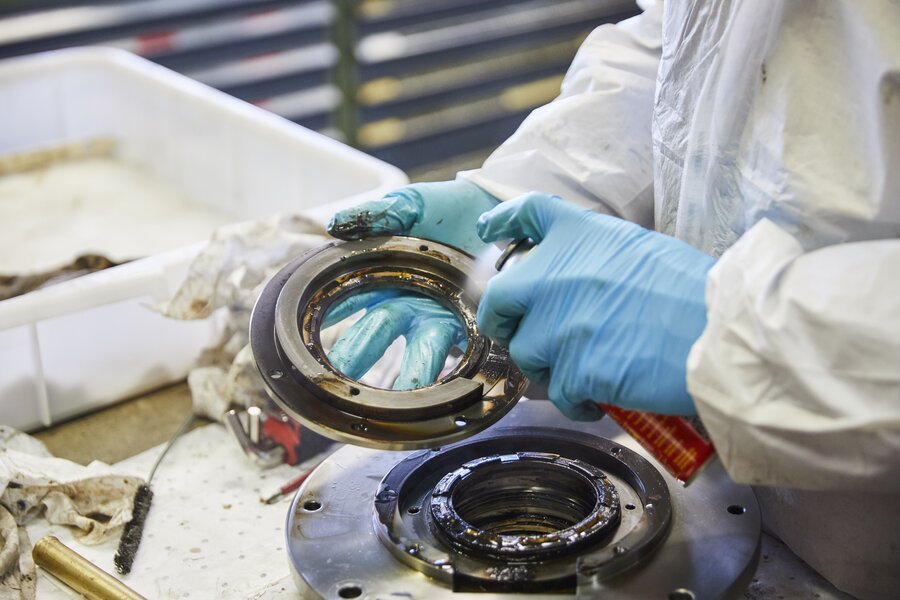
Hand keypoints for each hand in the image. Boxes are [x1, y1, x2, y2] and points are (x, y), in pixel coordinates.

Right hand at [325, 180, 497, 388]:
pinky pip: (463, 354)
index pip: (348, 300)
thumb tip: (337, 223)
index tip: (305, 337)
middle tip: (339, 384)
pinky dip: (457, 374)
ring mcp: (439, 317)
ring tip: (400, 398)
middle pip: (375, 335)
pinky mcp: (473, 324)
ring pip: (419, 353)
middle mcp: (408, 305)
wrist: (499, 211)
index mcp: (385, 276)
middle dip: (357, 359)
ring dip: (409, 376)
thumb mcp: (411, 204)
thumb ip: (378, 212)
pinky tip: (450, 393)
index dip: (329, 317)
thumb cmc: (450, 208)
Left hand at [476, 192, 714, 417]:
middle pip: (498, 299)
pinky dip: (575, 401)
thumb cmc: (694, 292)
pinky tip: (598, 400)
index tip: (489, 231)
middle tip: (523, 334)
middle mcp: (555, 274)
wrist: (719, 331)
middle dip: (503, 321)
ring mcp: (558, 324)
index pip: (527, 213)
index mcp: (578, 235)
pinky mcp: (572, 369)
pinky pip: (558, 393)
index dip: (502, 221)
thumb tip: (582, 286)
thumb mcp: (641, 249)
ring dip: (547, 367)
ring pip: (526, 353)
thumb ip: (596, 260)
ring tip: (582, 372)